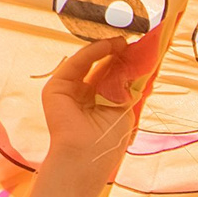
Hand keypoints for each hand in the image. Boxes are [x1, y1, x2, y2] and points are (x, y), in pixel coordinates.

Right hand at [38, 36, 143, 181]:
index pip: (112, 77)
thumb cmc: (109, 141)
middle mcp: (83, 95)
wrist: (86, 157)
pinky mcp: (56, 87)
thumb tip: (139, 64)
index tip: (141, 50)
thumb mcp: (125, 109)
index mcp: (99, 103)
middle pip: (101, 67)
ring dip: (107, 49)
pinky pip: (77, 63)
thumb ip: (127, 86)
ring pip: (89, 62)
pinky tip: (109, 45)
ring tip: (124, 41)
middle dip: (117, 53)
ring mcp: (68, 90)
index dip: (125, 63)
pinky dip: (93, 52)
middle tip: (134, 40)